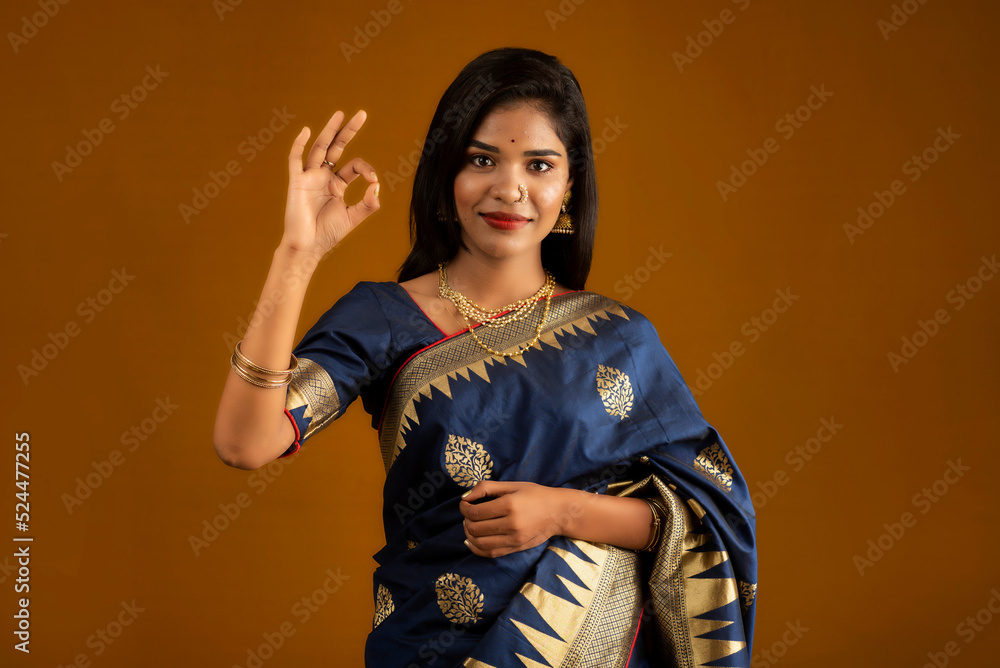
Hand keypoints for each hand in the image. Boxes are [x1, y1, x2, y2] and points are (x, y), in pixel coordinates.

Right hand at [281, 109, 379, 259]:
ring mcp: (310, 177)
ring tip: (340, 114)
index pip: (354, 166)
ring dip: (330, 131)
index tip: (374, 180)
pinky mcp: (297, 182)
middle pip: (337, 147)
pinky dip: (299, 145)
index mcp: (337, 184)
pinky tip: (306, 131)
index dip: (366, 169)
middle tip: (362, 114)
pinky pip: (295, 159)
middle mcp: (324, 177)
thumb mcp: (352, 218)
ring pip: (319, 148)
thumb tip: (377, 186)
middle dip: (348, 131)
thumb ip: (367, 204)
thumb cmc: (327, 234)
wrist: (308, 247)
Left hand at [459, 481, 572, 557]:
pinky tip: (473, 540)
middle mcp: (511, 524)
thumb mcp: (512, 485)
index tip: (465, 504)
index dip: (464, 508)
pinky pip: (490, 553)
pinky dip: (476, 549)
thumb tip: (465, 497)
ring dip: (469, 534)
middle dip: (466, 520)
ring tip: (470, 525)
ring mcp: (514, 539)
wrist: (559, 512)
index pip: (475, 512)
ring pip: (480, 543)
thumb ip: (487, 487)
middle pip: (475, 528)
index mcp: (509, 505)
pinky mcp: (516, 548)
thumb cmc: (535, 494)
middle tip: (468, 513)